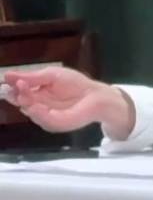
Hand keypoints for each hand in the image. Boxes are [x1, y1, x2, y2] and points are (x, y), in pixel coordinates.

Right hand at [3, 67, 134, 138]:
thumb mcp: (50, 76)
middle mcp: (37, 107)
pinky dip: (38, 114)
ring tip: (24, 91)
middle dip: (17, 95)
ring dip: (26, 102)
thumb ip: (31, 77)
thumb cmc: (75, 84)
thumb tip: (7, 75)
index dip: (13, 87)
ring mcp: (46, 117)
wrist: (96, 95)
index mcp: (35, 95)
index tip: (7, 80)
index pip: (18, 92)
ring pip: (30, 111)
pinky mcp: (57, 123)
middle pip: (21, 102)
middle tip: (16, 86)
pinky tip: (34, 106)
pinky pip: (44, 120)